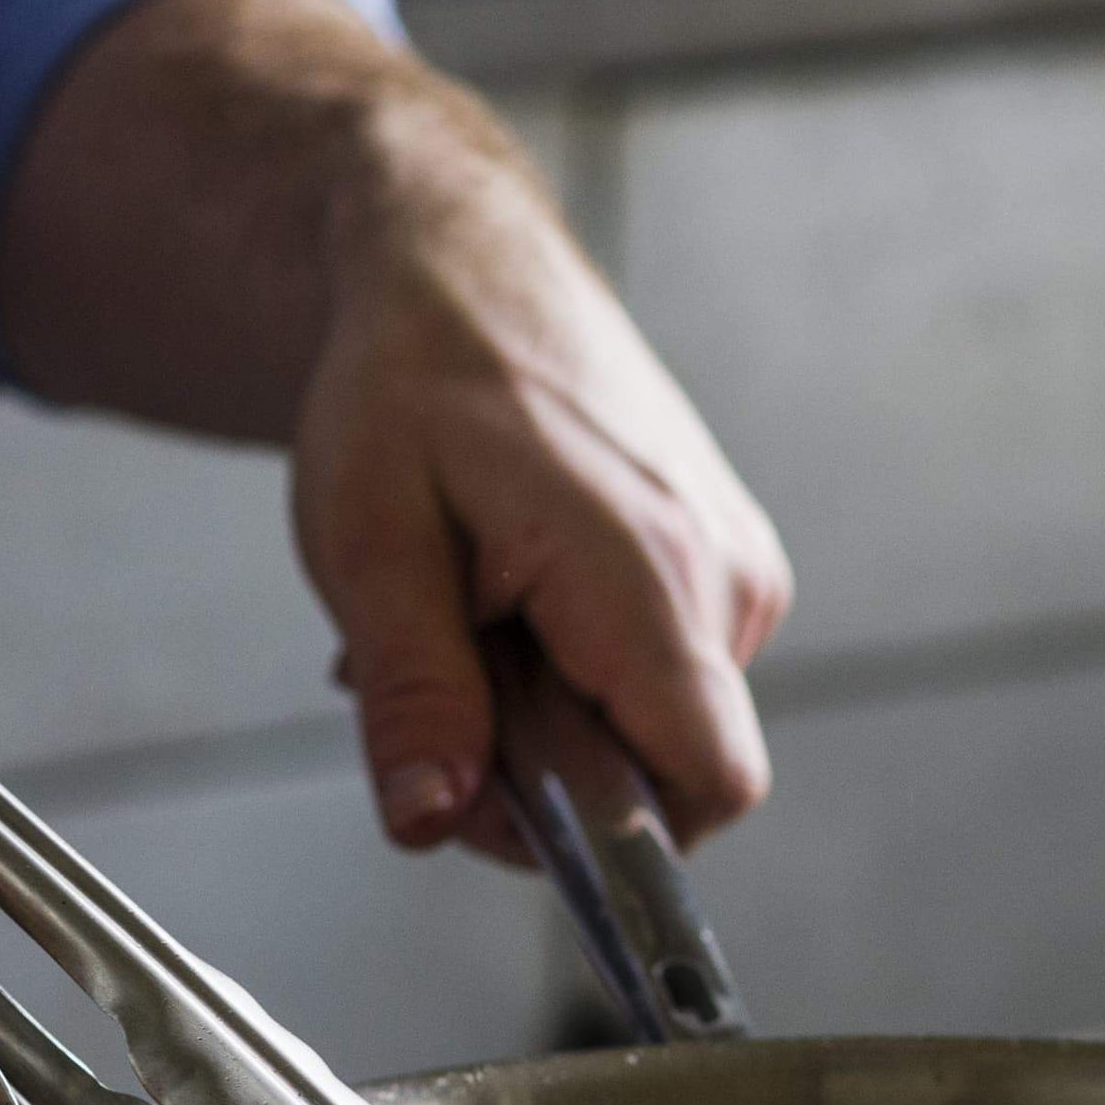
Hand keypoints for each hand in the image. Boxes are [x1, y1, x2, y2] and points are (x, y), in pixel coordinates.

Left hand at [292, 146, 789, 860]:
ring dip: (541, 718)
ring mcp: (735, 572)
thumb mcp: (368, 545)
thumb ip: (412, 695)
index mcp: (654, 575)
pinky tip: (502, 604)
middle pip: (664, 777)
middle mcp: (728, 578)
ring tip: (462, 617)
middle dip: (540, 770)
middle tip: (436, 675)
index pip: (710, 788)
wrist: (460, 265)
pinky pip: (655, 681)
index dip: (612, 839)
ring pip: (651, 732)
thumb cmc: (411, 381)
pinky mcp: (721, 567)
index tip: (500, 800)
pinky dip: (567, 676)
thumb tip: (433, 821)